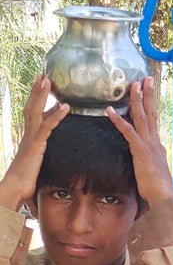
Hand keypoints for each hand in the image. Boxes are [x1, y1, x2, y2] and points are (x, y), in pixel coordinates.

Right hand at [0, 76, 68, 210]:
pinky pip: (46, 127)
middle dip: (37, 91)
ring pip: (36, 112)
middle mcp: (28, 134)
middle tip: (42, 75)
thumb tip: (47, 152)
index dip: (37, 100)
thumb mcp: (37, 161)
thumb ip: (42, 153)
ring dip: (42, 95)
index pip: (33, 113)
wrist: (15, 189)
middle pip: (32, 107)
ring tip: (48, 80)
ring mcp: (30, 138)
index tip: (42, 87)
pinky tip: (65, 107)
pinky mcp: (36, 146)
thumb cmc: (26, 179)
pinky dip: (56, 116)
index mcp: (29, 137)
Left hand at [106, 77, 172, 204]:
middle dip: (148, 94)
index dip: (151, 104)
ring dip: (136, 100)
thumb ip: (153, 159)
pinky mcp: (140, 151)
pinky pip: (128, 131)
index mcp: (157, 144)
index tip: (149, 90)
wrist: (164, 196)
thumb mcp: (155, 169)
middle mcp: (155, 140)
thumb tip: (155, 155)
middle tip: (146, 78)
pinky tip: (109, 110)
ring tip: (132, 85)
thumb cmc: (158, 187)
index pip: (153, 119)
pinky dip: (118, 120)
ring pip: (142, 117)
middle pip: (151, 112)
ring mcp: (148, 144)